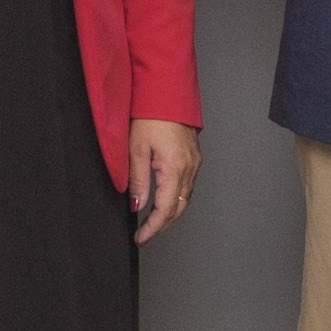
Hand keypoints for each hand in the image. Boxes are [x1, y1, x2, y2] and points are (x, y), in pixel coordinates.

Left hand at [127, 118, 201, 243]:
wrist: (167, 91)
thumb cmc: (150, 114)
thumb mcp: (136, 149)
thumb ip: (138, 181)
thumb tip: (137, 206)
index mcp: (175, 168)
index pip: (164, 209)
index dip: (152, 228)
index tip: (141, 238)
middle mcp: (189, 168)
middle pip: (179, 209)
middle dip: (162, 226)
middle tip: (145, 235)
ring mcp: (195, 163)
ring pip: (185, 199)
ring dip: (170, 214)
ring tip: (152, 223)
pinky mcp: (194, 157)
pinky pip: (188, 186)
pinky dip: (176, 199)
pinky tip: (165, 201)